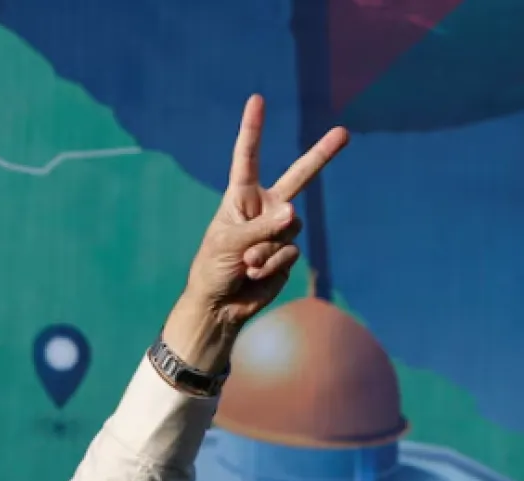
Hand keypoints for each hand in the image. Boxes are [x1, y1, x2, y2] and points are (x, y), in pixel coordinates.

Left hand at [169, 96, 348, 362]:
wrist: (220, 305)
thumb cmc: (212, 269)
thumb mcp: (228, 244)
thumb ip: (260, 228)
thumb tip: (293, 213)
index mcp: (240, 197)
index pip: (247, 158)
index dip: (253, 128)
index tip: (256, 99)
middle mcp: (264, 207)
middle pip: (299, 176)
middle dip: (322, 155)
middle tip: (345, 133)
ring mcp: (279, 229)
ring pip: (291, 227)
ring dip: (266, 249)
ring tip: (245, 263)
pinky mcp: (288, 251)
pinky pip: (289, 251)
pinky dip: (272, 264)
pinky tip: (254, 274)